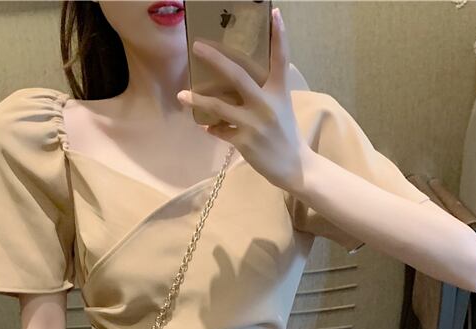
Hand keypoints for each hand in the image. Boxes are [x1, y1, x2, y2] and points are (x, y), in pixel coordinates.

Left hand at [176, 7, 307, 193]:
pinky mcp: (244, 142)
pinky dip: (211, 128)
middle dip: (215, 59)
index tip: (274, 14)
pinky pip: (220, 131)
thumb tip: (237, 82)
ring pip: (219, 106)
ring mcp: (254, 123)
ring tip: (182, 95)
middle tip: (197, 47)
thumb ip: (265, 93)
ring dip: (198, 100)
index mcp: (279, 92)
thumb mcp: (281, 107)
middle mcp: (266, 104)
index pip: (282, 59)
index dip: (280, 36)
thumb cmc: (286, 134)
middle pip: (237, 75)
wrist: (293, 166)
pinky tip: (205, 126)